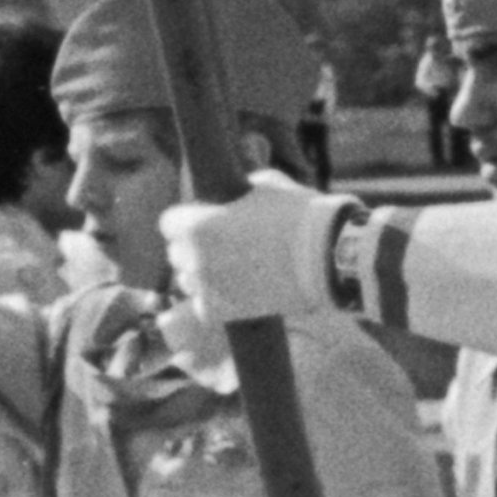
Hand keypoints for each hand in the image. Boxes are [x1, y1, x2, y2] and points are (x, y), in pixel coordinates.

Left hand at [165, 173, 343, 323]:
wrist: (327, 256)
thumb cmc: (298, 214)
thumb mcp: (265, 184)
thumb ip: (238, 191)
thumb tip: (233, 194)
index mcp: (198, 224)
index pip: (168, 223)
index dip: (187, 220)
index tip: (203, 222)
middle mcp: (195, 258)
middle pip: (177, 253)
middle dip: (195, 248)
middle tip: (223, 246)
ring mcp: (207, 287)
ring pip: (189, 280)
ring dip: (204, 274)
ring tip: (234, 269)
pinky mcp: (222, 312)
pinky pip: (203, 305)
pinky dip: (216, 299)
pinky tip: (237, 289)